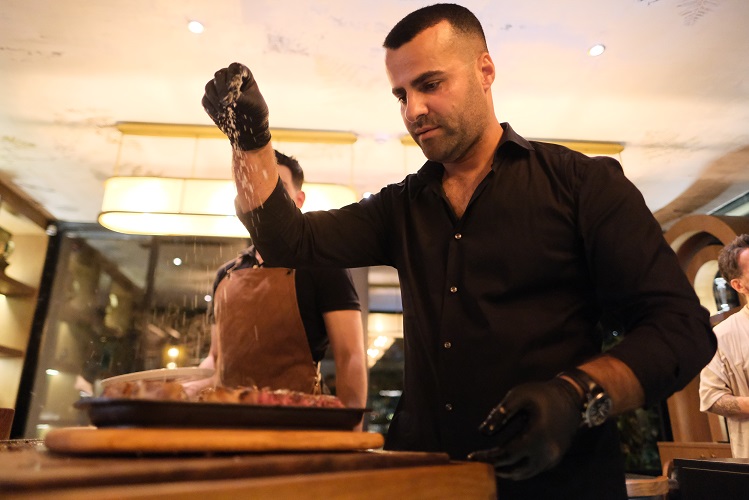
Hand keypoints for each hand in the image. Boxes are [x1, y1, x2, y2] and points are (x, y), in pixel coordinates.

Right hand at [202, 62, 270, 150]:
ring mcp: (218, 88)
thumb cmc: (256, 112)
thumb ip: (240, 97)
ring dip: (215, 99)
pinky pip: (205, 100)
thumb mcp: (253, 103)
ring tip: (224, 111)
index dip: (233, 77)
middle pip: (219, 75)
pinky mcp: (210, 100)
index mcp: (243, 75)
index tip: (234, 89)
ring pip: (209, 87)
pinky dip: (212, 109)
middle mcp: (229, 78)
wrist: (251, 127)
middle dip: (222, 89)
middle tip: (227, 101)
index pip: (235, 68)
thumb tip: (224, 96)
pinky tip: (221, 116)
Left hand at [467, 378, 581, 480]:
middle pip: (515, 469)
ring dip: (507, 470)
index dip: (488, 457)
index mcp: (537, 436)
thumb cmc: (542, 394)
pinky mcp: (555, 458)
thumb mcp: (518, 396)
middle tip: (478, 461)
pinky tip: (507, 461)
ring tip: (490, 463)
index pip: (506, 455)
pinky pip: (534, 470)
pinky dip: (519, 468)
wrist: (572, 398)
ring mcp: (553, 458)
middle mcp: (547, 452)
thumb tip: (483, 432)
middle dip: (495, 466)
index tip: (472, 456)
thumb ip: (500, 413)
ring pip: (525, 473)